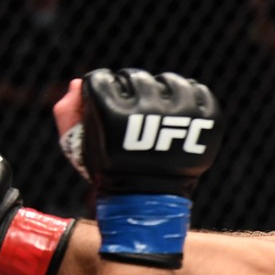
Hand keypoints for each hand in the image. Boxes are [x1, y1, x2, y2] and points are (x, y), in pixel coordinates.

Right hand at [80, 68, 220, 199]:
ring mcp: (181, 113)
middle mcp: (147, 109)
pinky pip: (200, 92)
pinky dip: (192, 100)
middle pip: (135, 77)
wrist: (147, 198)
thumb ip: (67, 111)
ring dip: (163, 93)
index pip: (102, 79)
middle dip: (131, 93)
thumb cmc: (110, 168)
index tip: (108, 110)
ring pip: (169, 81)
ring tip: (159, 114)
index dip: (102, 93)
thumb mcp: (77, 144)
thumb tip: (79, 82)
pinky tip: (181, 116)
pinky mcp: (206, 119)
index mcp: (111, 112)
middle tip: (135, 114)